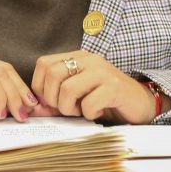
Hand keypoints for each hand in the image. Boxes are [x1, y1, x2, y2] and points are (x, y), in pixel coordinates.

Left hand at [31, 51, 166, 124]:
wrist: (140, 103)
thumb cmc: (105, 101)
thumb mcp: (75, 100)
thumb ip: (53, 102)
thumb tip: (31, 110)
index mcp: (78, 57)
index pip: (44, 64)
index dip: (40, 87)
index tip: (50, 102)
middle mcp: (89, 59)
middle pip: (52, 74)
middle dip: (53, 99)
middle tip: (67, 108)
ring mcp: (102, 71)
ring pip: (67, 89)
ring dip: (70, 108)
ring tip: (82, 111)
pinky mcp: (114, 87)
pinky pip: (88, 103)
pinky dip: (89, 114)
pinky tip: (98, 112)